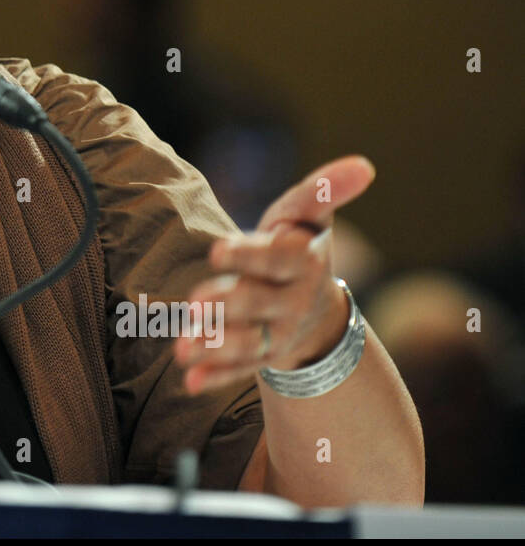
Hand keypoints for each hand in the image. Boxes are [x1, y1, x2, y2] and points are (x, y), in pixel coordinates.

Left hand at [173, 156, 374, 393]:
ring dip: (215, 345)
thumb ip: (323, 192)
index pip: (277, 258)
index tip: (217, 250)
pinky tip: (191, 381)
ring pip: (247, 342)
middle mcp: (292, 301)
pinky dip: (216, 375)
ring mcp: (277, 333)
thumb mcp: (308, 218)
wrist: (316, 308)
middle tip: (194, 302)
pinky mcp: (261, 358)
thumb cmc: (298, 247)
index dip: (249, 255)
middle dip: (227, 303)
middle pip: (258, 302)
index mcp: (301, 262)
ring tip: (182, 347)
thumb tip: (363, 165)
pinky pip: (238, 370)